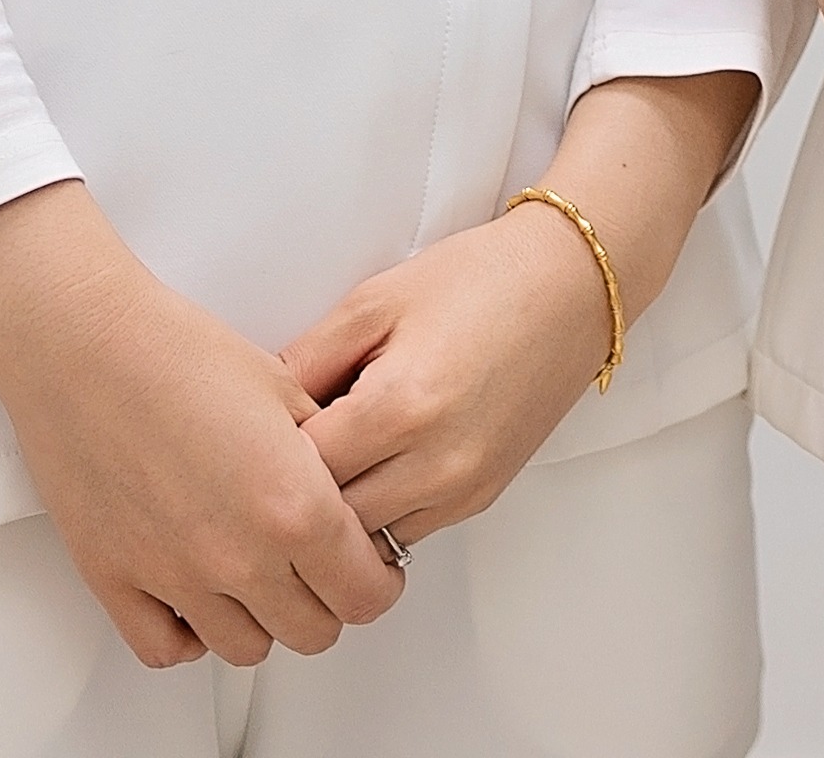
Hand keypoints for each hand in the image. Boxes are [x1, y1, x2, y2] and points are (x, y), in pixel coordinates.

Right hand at [0, 181, 404, 665]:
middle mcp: (238, 556)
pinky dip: (187, 635)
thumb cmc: (176, 352)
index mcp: (295, 507)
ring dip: (261, 619)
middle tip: (318, 569)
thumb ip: (331, 457)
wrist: (85, 343)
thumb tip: (350, 492)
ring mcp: (174, 576)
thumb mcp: (289, 392)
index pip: (367, 596)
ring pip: (245, 648)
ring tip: (258, 579)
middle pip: (313, 632)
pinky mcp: (115, 579)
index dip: (378, 580)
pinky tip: (195, 599)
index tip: (370, 565)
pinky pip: (164, 649)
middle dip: (327, 602)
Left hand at [278, 201, 622, 560]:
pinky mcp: (480, 497)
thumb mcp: (373, 301)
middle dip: (295, 494)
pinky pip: (406, 531)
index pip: (300, 470)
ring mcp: (463, 488)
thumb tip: (256, 408)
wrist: (570, 289)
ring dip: (336, 514)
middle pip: (328, 520)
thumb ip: (306, 359)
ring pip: (365, 541)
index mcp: (400, 406)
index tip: (253, 436)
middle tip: (275, 458)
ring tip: (324, 464)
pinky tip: (369, 469)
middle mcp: (436, 462)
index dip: (266, 455)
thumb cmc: (479, 281)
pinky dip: (378, 513)